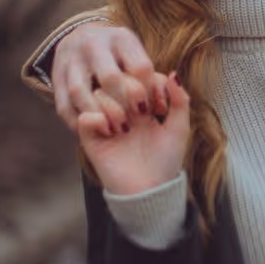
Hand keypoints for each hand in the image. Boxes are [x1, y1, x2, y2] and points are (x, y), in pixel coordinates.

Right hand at [52, 22, 168, 133]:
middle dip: (125, 104)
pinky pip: (63, 106)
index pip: (141, 68)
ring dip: (99, 114)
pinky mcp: (56, 79)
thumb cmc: (128, 67)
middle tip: (136, 118)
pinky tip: (99, 129)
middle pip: (110, 78)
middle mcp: (94, 44)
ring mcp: (71, 61)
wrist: (85, 45)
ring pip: (80, 92)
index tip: (154, 107)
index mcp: (122, 38)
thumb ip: (167, 83)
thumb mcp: (146, 66)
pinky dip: (79, 122)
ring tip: (117, 128)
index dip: (149, 92)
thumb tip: (173, 80)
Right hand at [78, 73, 189, 195]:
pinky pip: (84, 116)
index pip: (139, 75)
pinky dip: (96, 119)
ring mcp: (106, 121)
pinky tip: (110, 132)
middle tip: (141, 113)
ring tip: (125, 128)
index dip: (149, 82)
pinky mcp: (92, 137)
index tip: (159, 105)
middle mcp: (123, 109)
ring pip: (99, 94)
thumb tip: (174, 74)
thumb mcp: (179, 128)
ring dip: (114, 107)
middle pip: (117, 79)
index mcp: (143, 105)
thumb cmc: (166, 161)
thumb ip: (180, 100)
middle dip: (131, 91)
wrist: (149, 190)